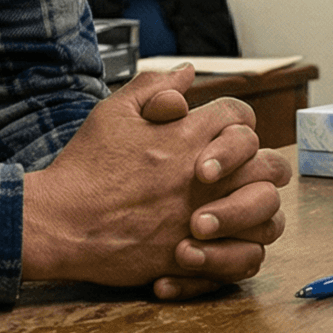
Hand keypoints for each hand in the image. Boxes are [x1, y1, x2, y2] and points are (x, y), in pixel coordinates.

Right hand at [20, 67, 292, 298]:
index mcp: (189, 136)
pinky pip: (246, 258)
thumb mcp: (113, 113)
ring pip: (269, 214)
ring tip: (237, 211)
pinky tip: (222, 245)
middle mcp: (205, 177)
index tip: (221, 138)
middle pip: (270, 165)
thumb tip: (187, 74)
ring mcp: (205, 218)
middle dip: (262, 166)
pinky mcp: (195, 256)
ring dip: (259, 210)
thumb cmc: (85, 166)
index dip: (235, 124)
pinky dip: (242, 253)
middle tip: (241, 176)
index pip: (241, 118)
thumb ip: (154, 88)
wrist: (61, 222)